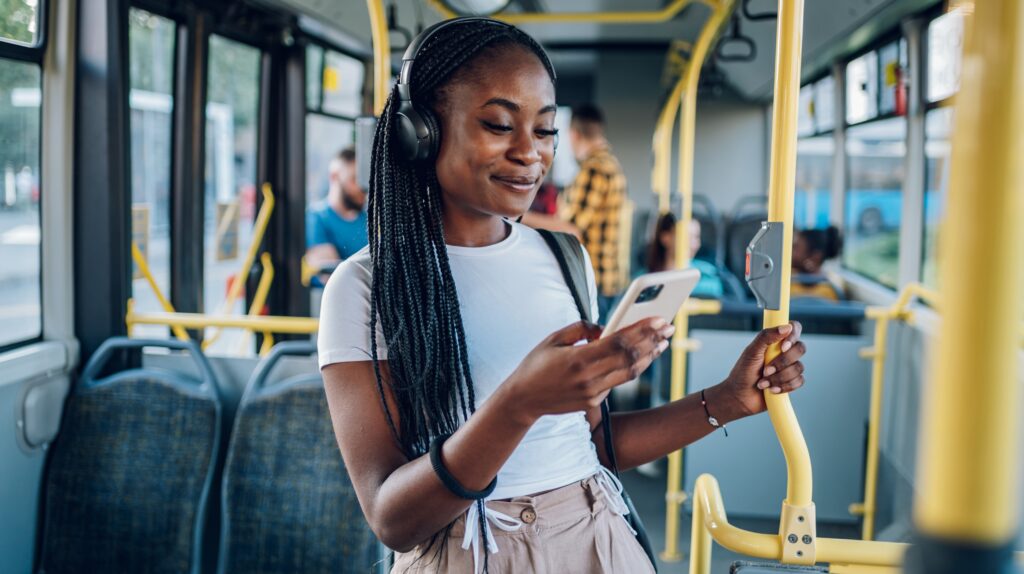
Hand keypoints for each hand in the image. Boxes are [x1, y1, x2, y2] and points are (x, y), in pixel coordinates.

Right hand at [500, 318, 674, 424]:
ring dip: (649, 356)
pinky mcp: (593, 402)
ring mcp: (592, 393)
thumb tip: (605, 327)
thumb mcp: (553, 339)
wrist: (522, 400)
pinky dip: (632, 367)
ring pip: (630, 373)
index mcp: (578, 359)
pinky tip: (642, 356)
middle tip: (668, 327)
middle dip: (652, 341)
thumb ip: (581, 329)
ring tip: (662, 343)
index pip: (619, 342)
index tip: (659, 319)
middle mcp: (589, 378)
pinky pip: (618, 382)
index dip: (642, 330)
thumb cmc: (536, 364)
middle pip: (630, 358)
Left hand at [713, 321, 806, 418]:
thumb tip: (786, 327)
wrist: (740, 397)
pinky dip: (784, 386)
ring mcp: (789, 367)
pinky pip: (799, 381)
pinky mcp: (791, 382)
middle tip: (765, 370)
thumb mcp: (751, 352)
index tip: (783, 347)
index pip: (794, 328)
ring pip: (799, 367)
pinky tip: (772, 390)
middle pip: (800, 349)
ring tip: (763, 383)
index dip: (793, 336)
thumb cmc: (743, 372)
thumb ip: (766, 337)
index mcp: (775, 341)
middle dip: (782, 362)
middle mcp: (784, 352)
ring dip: (779, 377)